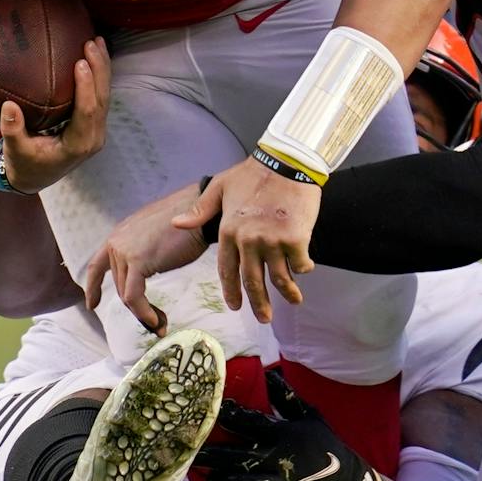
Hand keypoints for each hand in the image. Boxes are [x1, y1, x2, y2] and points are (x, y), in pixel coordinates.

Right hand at [0, 38, 110, 192]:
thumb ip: (13, 130)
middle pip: (102, 100)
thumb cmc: (24, 163)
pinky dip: (100, 75)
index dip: (86, 87)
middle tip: (92, 43)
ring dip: (103, 68)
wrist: (35, 177)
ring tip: (99, 41)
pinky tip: (97, 54)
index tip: (80, 63)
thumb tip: (9, 106)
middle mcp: (93, 138)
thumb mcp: (15, 150)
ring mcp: (97, 130)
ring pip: (106, 96)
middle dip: (99, 69)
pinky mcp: (95, 124)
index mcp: (77, 145)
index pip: (87, 112)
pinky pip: (101, 96)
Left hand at [82, 179, 210, 333]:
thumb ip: (144, 249)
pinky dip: (144, 313)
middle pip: (119, 286)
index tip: (93, 304)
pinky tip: (156, 321)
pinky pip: (134, 297)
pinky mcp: (137, 261)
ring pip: (126, 295)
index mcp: (120, 234)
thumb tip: (145, 268)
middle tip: (156, 323)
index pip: (97, 265)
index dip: (93, 287)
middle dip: (136, 309)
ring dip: (143, 314)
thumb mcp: (157, 235)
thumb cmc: (189, 223)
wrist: (203, 214)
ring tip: (160, 325)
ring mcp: (124, 251)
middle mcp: (117, 242)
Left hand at [178, 157, 319, 323]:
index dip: (232, 291)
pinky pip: (300, 263)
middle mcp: (248, 240)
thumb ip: (200, 209)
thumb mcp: (221, 187)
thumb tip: (175, 223)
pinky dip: (303, 269)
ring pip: (279, 277)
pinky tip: (305, 270)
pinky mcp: (295, 239)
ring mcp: (272, 241)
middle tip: (263, 319)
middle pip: (252, 281)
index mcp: (228, 231)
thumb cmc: (253, 173)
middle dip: (258, 303)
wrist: (287, 162)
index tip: (236, 305)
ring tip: (294, 301)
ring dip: (287, 293)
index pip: (227, 270)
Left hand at [194, 370, 384, 480]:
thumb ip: (287, 397)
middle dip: (210, 452)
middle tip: (185, 449)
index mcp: (284, 435)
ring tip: (204, 475)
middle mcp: (278, 459)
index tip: (205, 410)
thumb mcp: (312, 418)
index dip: (226, 415)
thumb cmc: (327, 448)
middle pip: (237, 454)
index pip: (249, 422)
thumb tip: (269, 372)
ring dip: (220, 478)